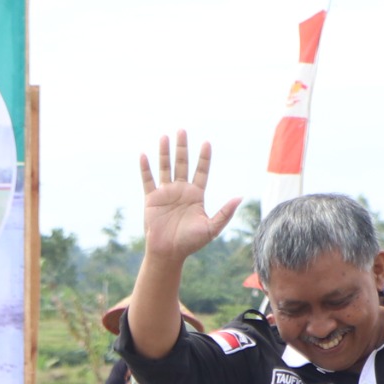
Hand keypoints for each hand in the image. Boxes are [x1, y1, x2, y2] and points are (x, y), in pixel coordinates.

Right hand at [138, 131, 242, 263]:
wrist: (168, 253)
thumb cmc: (190, 243)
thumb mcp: (211, 228)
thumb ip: (225, 213)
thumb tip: (239, 198)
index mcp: (196, 195)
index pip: (201, 171)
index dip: (204, 157)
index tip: (206, 142)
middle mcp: (181, 190)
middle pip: (182, 163)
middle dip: (182, 147)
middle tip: (182, 130)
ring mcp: (165, 193)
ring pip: (165, 167)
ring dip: (165, 152)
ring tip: (165, 136)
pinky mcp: (151, 199)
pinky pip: (147, 180)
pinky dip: (145, 168)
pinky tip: (144, 155)